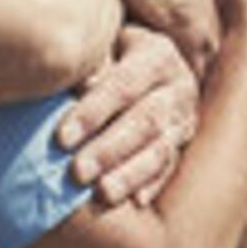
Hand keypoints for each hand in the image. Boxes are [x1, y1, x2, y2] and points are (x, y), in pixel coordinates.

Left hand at [56, 26, 199, 205]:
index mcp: (157, 54)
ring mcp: (184, 118)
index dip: (93, 112)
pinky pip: (170, 167)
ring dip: (130, 173)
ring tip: (103, 193)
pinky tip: (136, 202)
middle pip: (145, 121)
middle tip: (78, 173)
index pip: (123, 85)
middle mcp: (178, 86)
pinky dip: (153, 184)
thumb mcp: (103, 45)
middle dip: (110, 149)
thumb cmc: (109, 52)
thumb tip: (77, 86)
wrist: (144, 58)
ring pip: (161, 148)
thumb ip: (92, 63)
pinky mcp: (184, 144)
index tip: (61, 138)